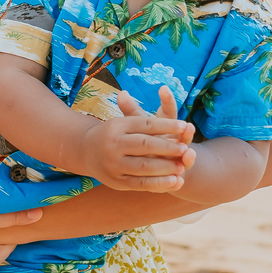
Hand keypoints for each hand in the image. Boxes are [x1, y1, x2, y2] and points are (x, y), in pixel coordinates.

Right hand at [76, 87, 194, 191]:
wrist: (86, 152)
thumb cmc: (115, 134)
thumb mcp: (125, 120)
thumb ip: (148, 111)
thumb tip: (165, 88)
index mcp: (118, 126)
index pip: (145, 124)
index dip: (167, 125)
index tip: (185, 125)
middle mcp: (114, 144)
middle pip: (145, 145)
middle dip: (167, 147)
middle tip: (184, 148)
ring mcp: (114, 164)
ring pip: (144, 166)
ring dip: (165, 167)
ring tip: (182, 166)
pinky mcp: (117, 182)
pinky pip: (141, 184)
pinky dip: (159, 184)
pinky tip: (175, 182)